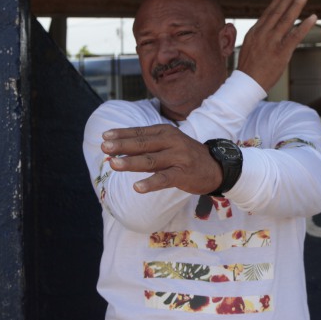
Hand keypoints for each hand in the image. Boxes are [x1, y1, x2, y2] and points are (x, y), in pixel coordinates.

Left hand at [101, 124, 221, 194]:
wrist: (215, 167)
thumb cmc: (185, 155)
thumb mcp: (169, 144)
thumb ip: (147, 146)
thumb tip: (118, 148)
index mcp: (166, 132)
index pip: (140, 132)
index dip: (122, 134)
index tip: (104, 137)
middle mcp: (172, 142)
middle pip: (142, 144)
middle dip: (122, 146)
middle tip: (104, 148)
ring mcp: (178, 158)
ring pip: (150, 160)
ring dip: (131, 162)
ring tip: (113, 164)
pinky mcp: (183, 174)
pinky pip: (164, 179)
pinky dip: (150, 183)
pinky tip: (137, 187)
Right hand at [238, 0, 316, 91]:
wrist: (246, 84)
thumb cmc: (249, 69)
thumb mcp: (249, 48)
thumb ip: (258, 37)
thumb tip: (265, 30)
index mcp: (254, 32)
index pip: (267, 13)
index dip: (277, 1)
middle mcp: (263, 34)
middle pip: (277, 12)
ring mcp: (272, 42)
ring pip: (286, 20)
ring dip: (296, 5)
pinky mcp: (282, 52)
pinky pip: (295, 36)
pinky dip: (305, 26)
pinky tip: (313, 17)